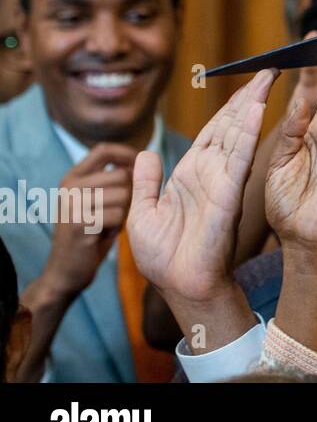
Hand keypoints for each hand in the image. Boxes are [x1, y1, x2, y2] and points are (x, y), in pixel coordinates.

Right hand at [40, 144, 136, 298]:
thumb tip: (144, 157)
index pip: (104, 149)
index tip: (141, 169)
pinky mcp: (78, 222)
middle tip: (117, 214)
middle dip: (131, 195)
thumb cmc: (91, 234)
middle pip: (121, 175)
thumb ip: (111, 179)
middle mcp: (69, 186)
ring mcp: (71, 203)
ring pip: (124, 195)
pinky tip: (103, 236)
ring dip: (124, 212)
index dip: (128, 154)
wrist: (66, 271)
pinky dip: (118, 227)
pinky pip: (119, 215)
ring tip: (108, 225)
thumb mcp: (97, 200)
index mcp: (73, 176)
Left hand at [128, 69, 277, 304]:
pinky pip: (239, 158)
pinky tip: (256, 110)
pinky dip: (248, 133)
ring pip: (239, 135)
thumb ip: (146, 182)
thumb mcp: (143, 213)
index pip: (213, 132)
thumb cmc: (164, 257)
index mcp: (192, 174)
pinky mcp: (229, 194)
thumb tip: (144, 153)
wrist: (179, 286)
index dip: (228, 107)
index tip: (246, 84)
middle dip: (248, 96)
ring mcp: (223, 181)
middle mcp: (212, 173)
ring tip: (267, 78)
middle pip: (232, 125)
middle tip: (267, 70)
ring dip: (252, 105)